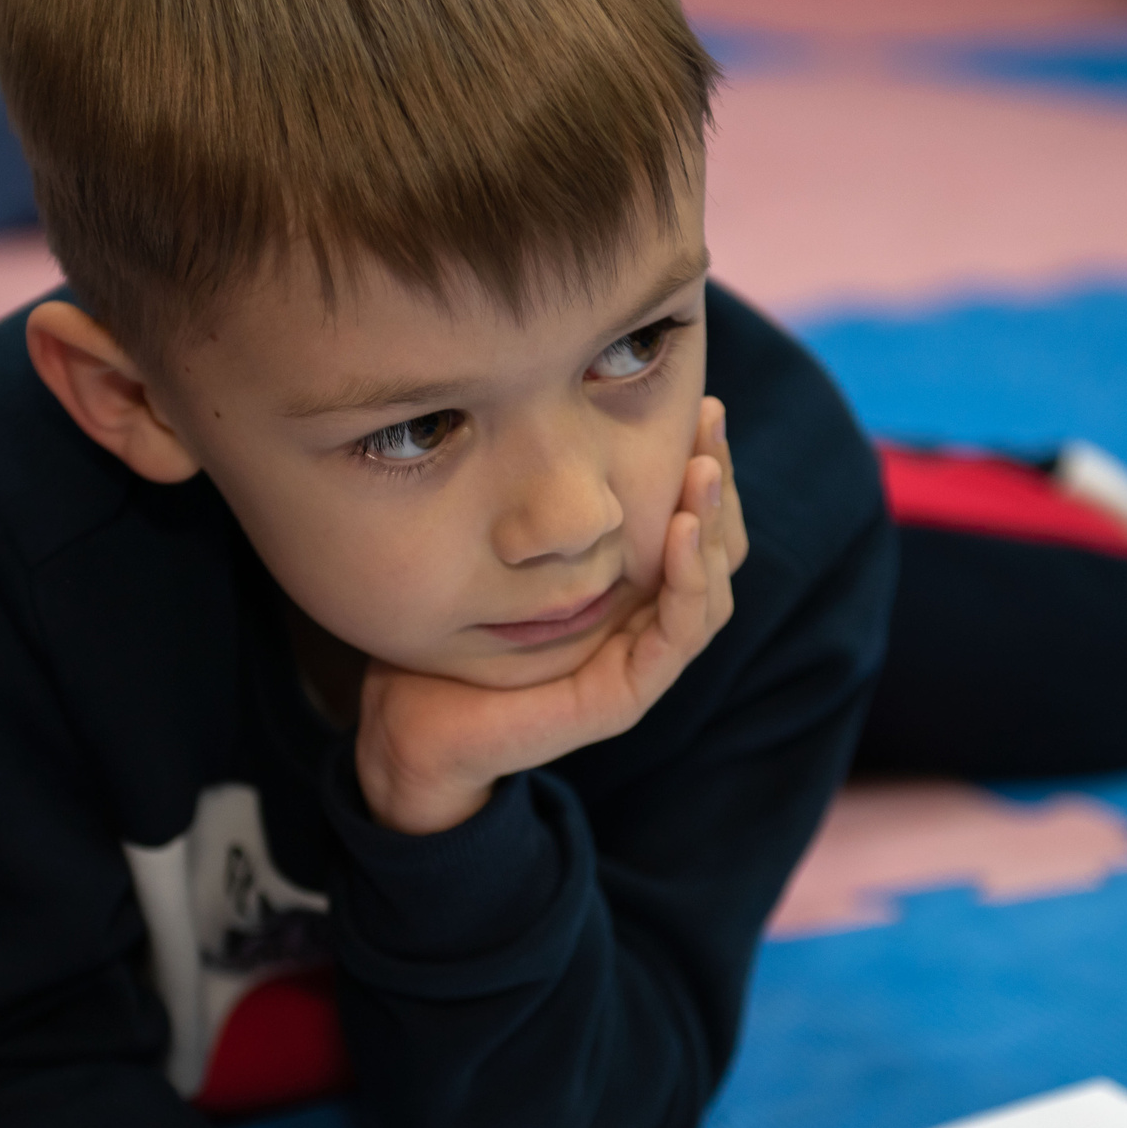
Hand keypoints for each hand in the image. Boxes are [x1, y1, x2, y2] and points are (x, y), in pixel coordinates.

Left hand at [357, 397, 747, 834]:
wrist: (409, 723)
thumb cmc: (445, 634)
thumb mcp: (499, 551)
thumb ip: (538, 503)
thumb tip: (557, 406)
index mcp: (625, 591)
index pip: (692, 521)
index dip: (703, 463)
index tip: (700, 403)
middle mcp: (642, 625)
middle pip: (716, 546)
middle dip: (717, 478)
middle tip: (710, 415)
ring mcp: (640, 662)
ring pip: (712, 587)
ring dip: (713, 523)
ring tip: (702, 467)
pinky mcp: (626, 694)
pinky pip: (681, 633)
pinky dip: (691, 579)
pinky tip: (682, 529)